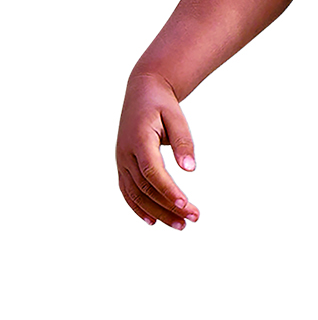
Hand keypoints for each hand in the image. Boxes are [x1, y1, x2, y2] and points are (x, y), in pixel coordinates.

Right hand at [117, 70, 200, 230]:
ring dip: (157, 212)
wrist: (142, 93)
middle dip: (169, 206)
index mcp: (139, 139)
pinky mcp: (122, 165)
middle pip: (145, 187)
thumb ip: (183, 141)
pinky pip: (127, 190)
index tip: (187, 205)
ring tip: (180, 225)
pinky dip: (138, 207)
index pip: (152, 171)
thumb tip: (191, 169)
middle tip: (194, 218)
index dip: (168, 190)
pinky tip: (153, 221)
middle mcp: (125, 153)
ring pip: (135, 193)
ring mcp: (121, 161)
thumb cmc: (162, 105)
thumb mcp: (176, 117)